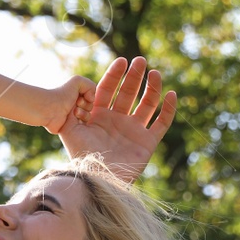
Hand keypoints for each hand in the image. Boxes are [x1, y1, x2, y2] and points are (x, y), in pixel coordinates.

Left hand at [36, 74, 97, 133]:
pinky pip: (83, 127)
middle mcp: (75, 105)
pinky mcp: (71, 127)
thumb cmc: (61, 94)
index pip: (92, 97)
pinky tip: (74, 120)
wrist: (49, 109)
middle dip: (87, 105)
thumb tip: (91, 99)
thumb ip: (90, 84)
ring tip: (74, 112)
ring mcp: (73, 116)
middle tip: (76, 104)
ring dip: (84, 114)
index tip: (81, 96)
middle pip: (91, 107)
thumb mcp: (77, 81)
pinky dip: (81, 123)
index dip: (90, 97)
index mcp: (76, 95)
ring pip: (89, 117)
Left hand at [58, 56, 177, 180]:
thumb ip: (69, 109)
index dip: (115, 75)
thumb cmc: (81, 156)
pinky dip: (168, 109)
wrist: (98, 179)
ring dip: (152, 88)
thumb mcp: (69, 130)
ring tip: (155, 73)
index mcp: (99, 117)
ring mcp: (133, 131)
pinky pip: (161, 123)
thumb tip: (73, 89)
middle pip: (128, 94)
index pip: (108, 90)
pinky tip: (171, 94)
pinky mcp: (147, 142)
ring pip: (147, 105)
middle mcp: (117, 121)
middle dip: (134, 77)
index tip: (121, 61)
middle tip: (140, 60)